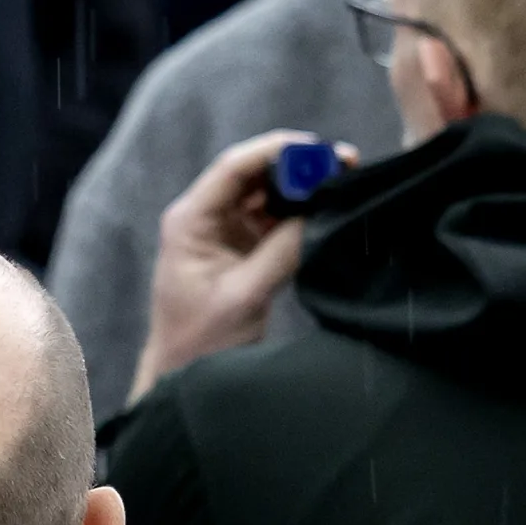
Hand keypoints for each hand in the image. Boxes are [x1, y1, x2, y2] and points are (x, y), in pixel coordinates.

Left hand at [132, 131, 354, 399]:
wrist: (182, 374)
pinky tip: (325, 211)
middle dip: (296, 166)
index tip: (319, 150)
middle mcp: (203, 217)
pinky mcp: (239, 248)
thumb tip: (319, 214)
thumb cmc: (200, 341)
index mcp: (190, 221)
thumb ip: (280, 252)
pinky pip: (272, 218)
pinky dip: (298, 212)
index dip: (277, 151)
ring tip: (341, 184)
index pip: (234, 168)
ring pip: (265, 193)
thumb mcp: (244, 296)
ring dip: (300, 188)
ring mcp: (222, 231)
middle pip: (253, 174)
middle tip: (343, 164)